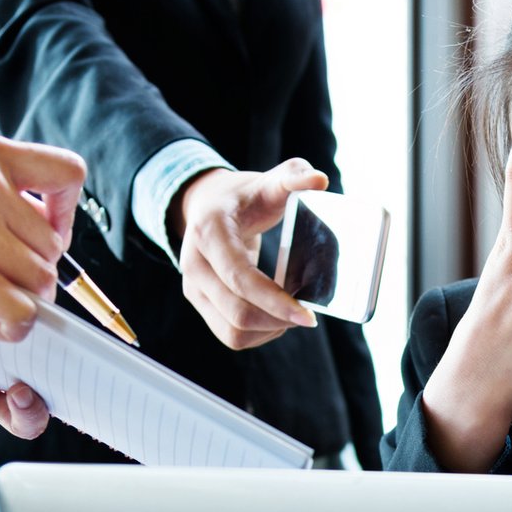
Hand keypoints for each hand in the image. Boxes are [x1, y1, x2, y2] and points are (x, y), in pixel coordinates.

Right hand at [0, 134, 84, 341]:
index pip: (67, 173)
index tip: (44, 230)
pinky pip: (20, 311)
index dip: (65, 211)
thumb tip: (39, 224)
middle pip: (52, 244)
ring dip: (22, 300)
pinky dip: (13, 326)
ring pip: (40, 280)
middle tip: (2, 282)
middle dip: (33, 270)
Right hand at [174, 160, 323, 348]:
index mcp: (209, 232)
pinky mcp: (199, 303)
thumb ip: (293, 176)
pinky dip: (258, 335)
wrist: (207, 205)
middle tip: (307, 316)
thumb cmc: (244, 196)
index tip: (309, 315)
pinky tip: (275, 318)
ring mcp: (192, 287)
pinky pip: (229, 336)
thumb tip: (319, 180)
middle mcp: (193, 264)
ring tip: (291, 315)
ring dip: (268, 331)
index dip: (276, 301)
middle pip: (237, 313)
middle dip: (278, 321)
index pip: (241, 279)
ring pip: (232, 332)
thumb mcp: (267, 181)